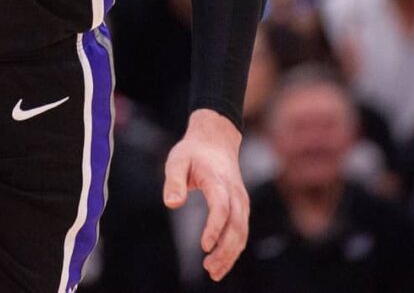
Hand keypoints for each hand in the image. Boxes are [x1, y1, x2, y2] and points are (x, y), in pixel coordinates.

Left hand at [163, 109, 248, 281]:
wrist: (217, 140)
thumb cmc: (193, 152)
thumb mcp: (177, 159)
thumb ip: (173, 181)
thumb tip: (172, 204)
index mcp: (218, 180)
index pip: (221, 206)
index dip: (215, 227)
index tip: (204, 246)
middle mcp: (234, 192)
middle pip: (236, 224)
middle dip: (225, 249)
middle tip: (208, 268)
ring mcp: (241, 200)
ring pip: (242, 231)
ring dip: (230, 254)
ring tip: (213, 273)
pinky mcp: (241, 207)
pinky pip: (242, 231)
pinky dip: (234, 249)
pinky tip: (221, 264)